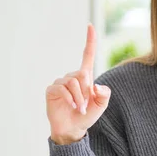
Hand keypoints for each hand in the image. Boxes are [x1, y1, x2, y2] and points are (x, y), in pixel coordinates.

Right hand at [46, 24, 110, 144]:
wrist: (73, 129)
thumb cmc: (87, 115)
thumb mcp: (101, 105)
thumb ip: (105, 94)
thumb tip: (96, 85)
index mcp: (85, 77)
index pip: (87, 55)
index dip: (90, 41)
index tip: (90, 26)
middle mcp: (72, 77)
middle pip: (82, 75)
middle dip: (86, 92)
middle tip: (85, 104)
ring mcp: (61, 82)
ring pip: (73, 83)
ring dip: (79, 98)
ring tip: (79, 108)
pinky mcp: (52, 89)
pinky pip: (63, 89)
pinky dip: (70, 99)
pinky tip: (71, 107)